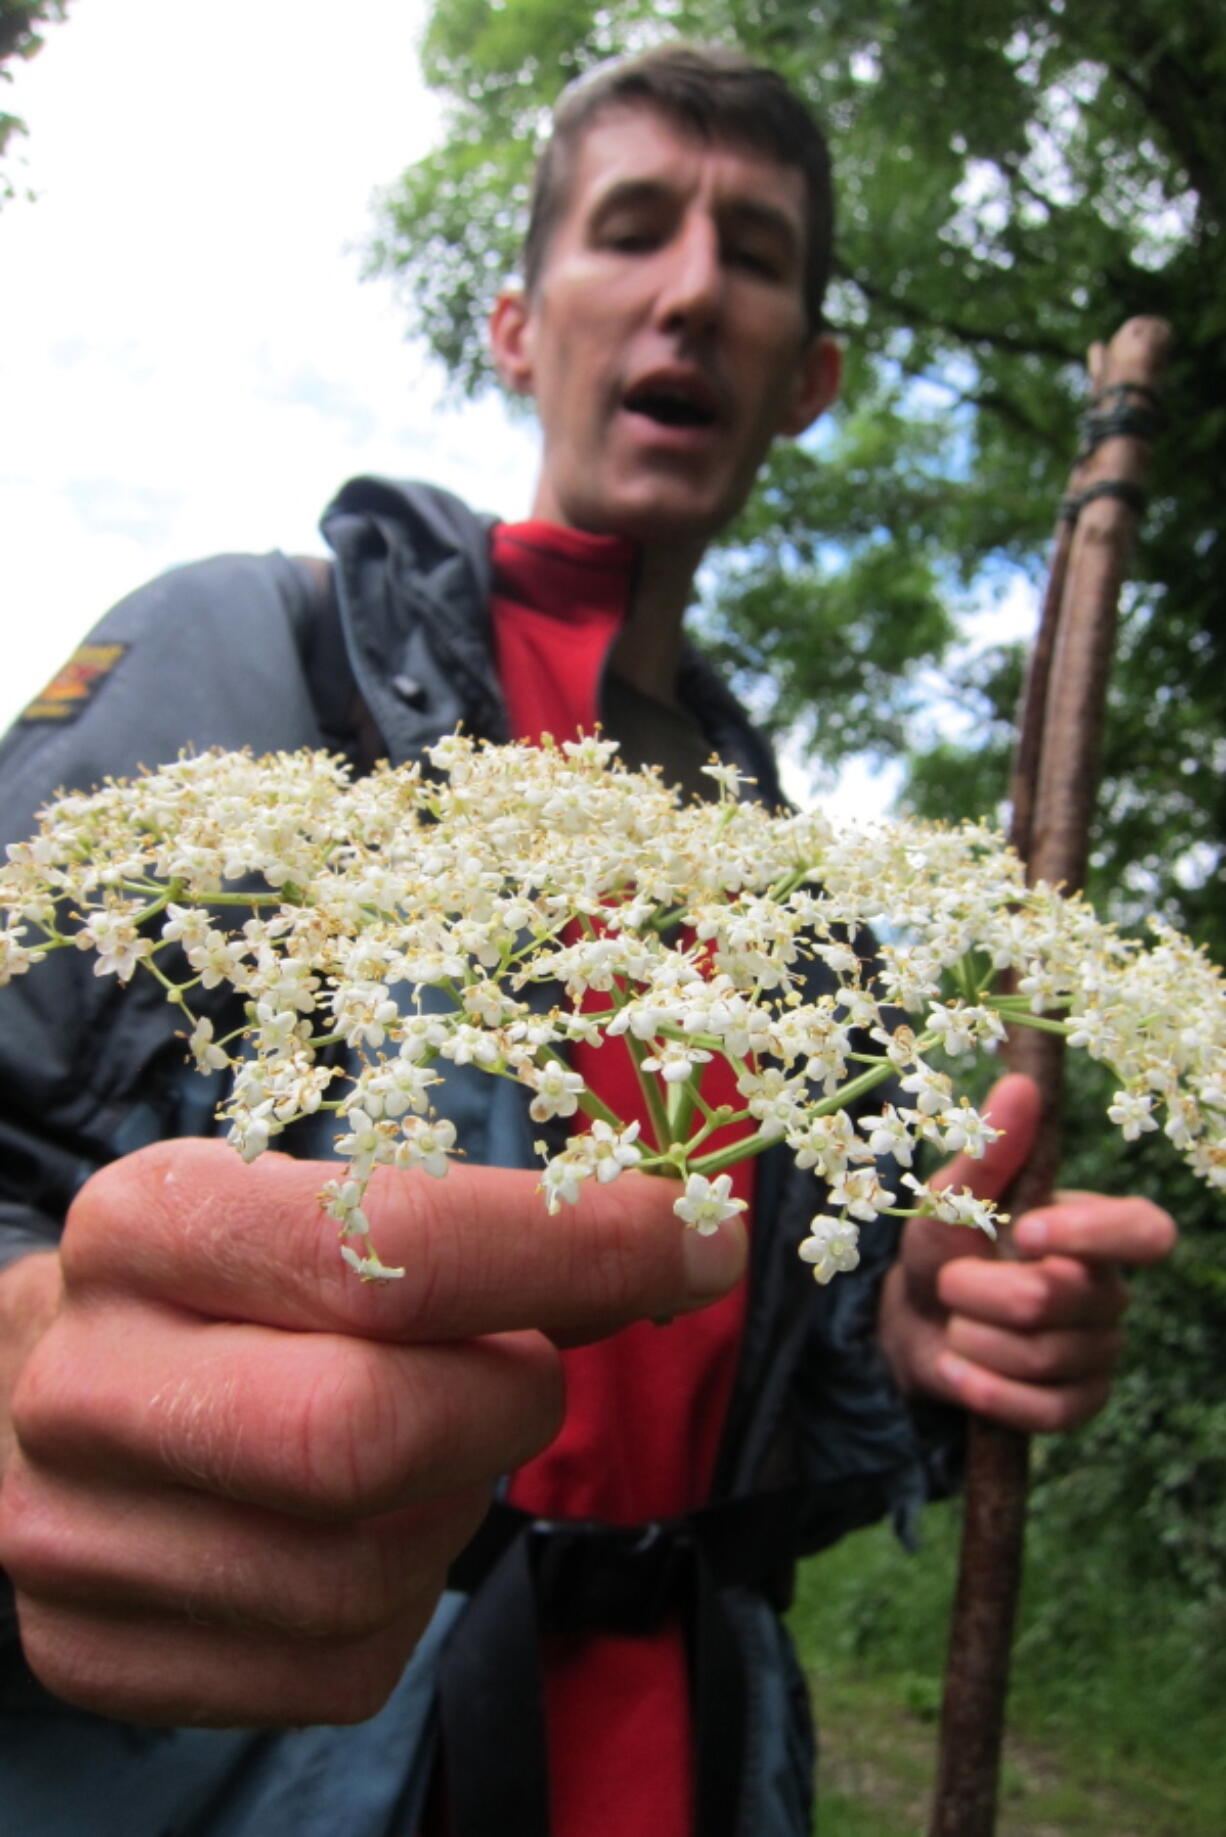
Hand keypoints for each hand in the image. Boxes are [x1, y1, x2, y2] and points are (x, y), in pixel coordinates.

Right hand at [0, 1139, 744, 1725]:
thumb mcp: (313, 1205)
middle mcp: (85, 1383)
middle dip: (506, 1401)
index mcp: (146, 1225)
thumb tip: (682, 1253)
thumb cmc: (225, 1282)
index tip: (699, 1245)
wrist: (39, 1392)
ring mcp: (73, 1537)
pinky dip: (405, 1598)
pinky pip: (337, 1668)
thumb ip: (471, 1232)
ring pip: (365, 1574)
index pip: (389, 1249)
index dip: (573, 1252)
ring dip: (456, 1501)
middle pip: (366, 1434)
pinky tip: (371, 1524)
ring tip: (428, 1438)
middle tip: (536, 1367)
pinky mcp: (96, 1655)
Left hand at [878, 1073, 1175, 1433]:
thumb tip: (1021, 1086)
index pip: (1146, 1232)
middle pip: (1056, 1299)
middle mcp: (1110, 1290)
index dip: (1092, 1235)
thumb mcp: (953, 1197)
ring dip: (973, 1340)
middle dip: (979, 1293)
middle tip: (949, 1284)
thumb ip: (989, 1148)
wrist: (917, 1325)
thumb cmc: (945, 1247)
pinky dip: (987, 1391)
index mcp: (1097, 1229)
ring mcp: (1100, 1351)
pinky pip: (1044, 1410)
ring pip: (1041, 1357)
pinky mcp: (1079, 1403)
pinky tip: (960, 1372)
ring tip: (954, 1324)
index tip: (1026, 1231)